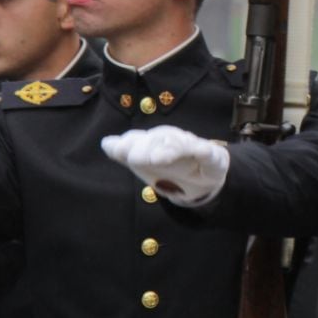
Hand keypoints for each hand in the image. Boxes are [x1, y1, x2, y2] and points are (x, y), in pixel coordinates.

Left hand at [101, 126, 228, 205]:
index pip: (140, 139)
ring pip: (180, 143)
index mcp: (156, 142)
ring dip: (169, 149)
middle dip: (145, 148)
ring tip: (157, 158)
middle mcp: (174, 140)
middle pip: (158, 139)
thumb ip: (127, 154)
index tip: (117, 150)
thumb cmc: (174, 167)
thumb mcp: (148, 164)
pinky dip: (201, 150)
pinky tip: (197, 150)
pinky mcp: (211, 156)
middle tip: (133, 159)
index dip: (129, 143)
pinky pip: (205, 151)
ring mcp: (193, 147)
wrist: (206, 178)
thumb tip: (106, 142)